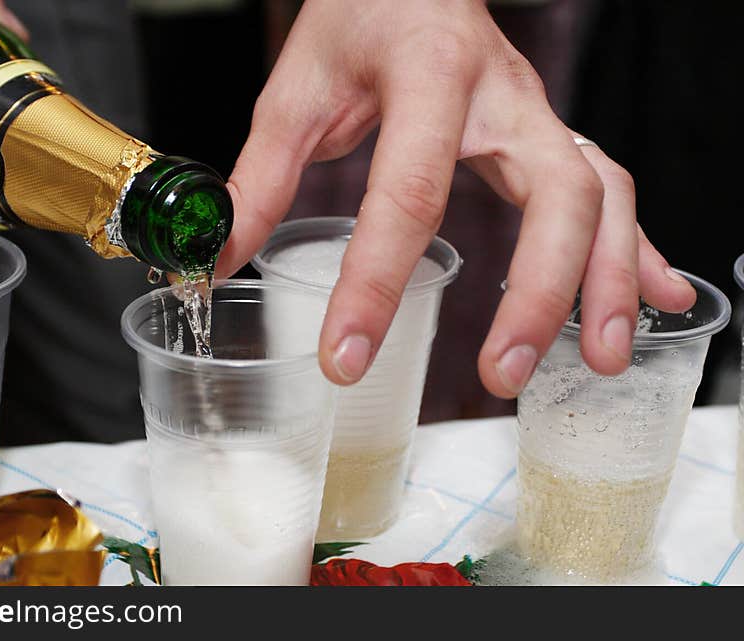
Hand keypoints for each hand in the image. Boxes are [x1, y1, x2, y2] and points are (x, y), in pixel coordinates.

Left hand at [217, 0, 694, 395]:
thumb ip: (260, 175)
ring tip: (596, 358)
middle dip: (538, 293)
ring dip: (606, 281)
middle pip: (555, 195)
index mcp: (430, 73)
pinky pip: (610, 190)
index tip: (347, 355)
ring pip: (601, 196)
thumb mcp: (297, 89)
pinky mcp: (550, 133)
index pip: (410, 192)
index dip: (376, 282)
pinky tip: (648, 301)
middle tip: (502, 374)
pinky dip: (635, 250)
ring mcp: (539, 115)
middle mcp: (505, 96)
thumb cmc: (359, 16)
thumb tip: (222, 257)